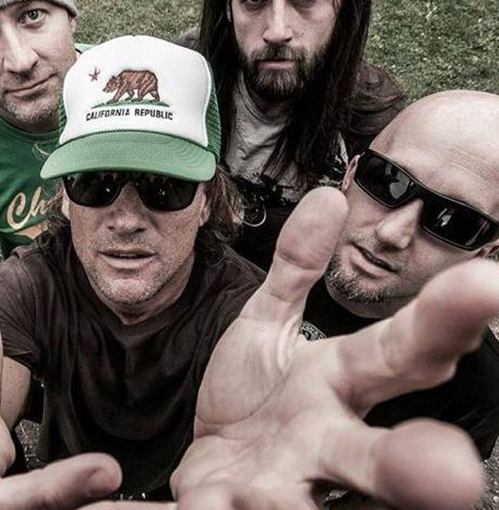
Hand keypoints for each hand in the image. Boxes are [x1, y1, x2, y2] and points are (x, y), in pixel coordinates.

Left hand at [170, 187, 494, 509]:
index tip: (485, 286)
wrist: (208, 465)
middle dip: (414, 464)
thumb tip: (326, 197)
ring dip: (298, 506)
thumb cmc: (252, 398)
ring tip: (275, 501)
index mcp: (339, 384)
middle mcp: (321, 441)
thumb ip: (293, 268)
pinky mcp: (225, 507)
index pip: (402, 352)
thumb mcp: (269, 324)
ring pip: (302, 502)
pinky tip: (204, 508)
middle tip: (451, 471)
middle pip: (378, 455)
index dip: (443, 322)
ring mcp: (277, 484)